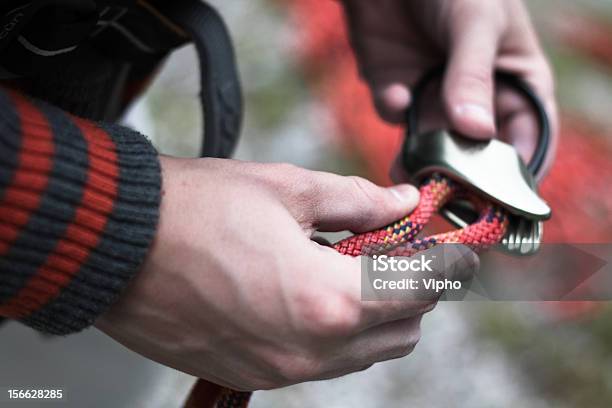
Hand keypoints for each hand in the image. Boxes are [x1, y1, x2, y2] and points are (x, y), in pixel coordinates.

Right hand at [96, 157, 476, 390]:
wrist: (115, 248)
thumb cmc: (194, 211)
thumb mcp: (287, 189)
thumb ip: (356, 200)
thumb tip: (399, 202)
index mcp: (329, 300)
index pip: (423, 290)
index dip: (449, 264)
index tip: (455, 249)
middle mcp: (311, 350)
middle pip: (403, 330)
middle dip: (414, 290)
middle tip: (396, 251)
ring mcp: (281, 370)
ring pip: (365, 353)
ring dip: (375, 313)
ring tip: (348, 268)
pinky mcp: (253, 374)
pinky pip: (321, 362)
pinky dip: (335, 331)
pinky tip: (308, 291)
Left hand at [343, 0, 557, 175]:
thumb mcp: (476, 22)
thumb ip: (473, 76)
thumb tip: (476, 132)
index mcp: (516, 81)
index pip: (528, 137)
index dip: (518, 171)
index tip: (501, 197)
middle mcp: (477, 97)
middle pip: (477, 153)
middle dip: (464, 174)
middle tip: (448, 192)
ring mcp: (436, 96)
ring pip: (433, 145)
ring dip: (421, 160)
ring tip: (411, 171)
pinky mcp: (398, 90)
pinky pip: (397, 117)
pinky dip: (395, 110)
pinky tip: (397, 93)